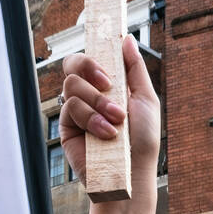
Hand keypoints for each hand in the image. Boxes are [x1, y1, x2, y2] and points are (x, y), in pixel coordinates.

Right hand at [60, 36, 160, 186]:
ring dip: (97, 101)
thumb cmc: (143, 142)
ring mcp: (76, 111)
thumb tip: (126, 39)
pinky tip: (106, 134)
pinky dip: (91, 118)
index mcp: (107, 86)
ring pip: (72, 85)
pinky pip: (70, 107)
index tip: (106, 56)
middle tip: (108, 85)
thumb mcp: (146, 100)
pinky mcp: (66, 127)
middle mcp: (89, 95)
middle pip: (73, 63)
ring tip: (115, 122)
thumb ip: (135, 69)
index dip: (93, 52)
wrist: (131, 174)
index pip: (90, 58)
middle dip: (90, 68)